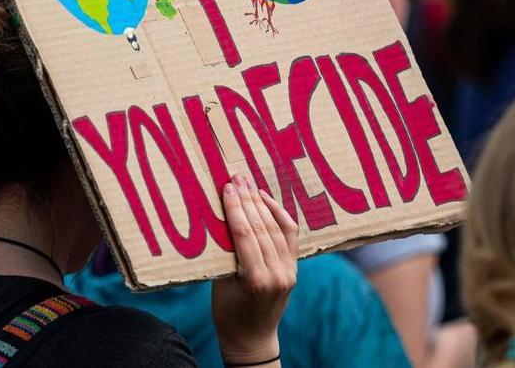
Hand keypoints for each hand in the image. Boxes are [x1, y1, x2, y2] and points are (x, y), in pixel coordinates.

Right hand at [212, 174, 298, 365]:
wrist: (252, 338)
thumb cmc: (227, 313)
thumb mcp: (219, 284)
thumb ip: (225, 253)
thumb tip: (221, 216)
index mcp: (255, 280)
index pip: (245, 235)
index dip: (235, 208)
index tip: (227, 187)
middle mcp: (277, 274)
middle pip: (262, 227)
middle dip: (247, 199)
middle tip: (236, 177)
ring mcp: (289, 271)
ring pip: (276, 228)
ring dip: (261, 203)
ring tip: (248, 183)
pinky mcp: (294, 269)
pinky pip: (289, 234)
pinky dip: (278, 214)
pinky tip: (266, 199)